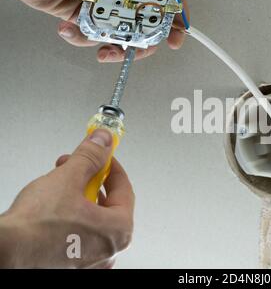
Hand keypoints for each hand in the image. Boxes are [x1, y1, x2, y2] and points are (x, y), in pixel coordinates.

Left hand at [0, 0, 188, 62]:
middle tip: (135, 50)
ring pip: (121, 35)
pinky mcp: (85, 18)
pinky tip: (70, 29)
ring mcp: (104, 5)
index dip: (176, 14)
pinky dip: (82, 38)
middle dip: (142, 41)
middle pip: (146, 22)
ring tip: (99, 47)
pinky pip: (93, 36)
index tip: (177, 34)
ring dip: (109, 46)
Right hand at [0, 129, 134, 267]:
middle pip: (108, 203)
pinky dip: (72, 215)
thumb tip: (103, 141)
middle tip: (77, 166)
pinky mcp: (71, 262)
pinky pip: (79, 231)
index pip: (124, 188)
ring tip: (60, 183)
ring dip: (79, 195)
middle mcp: (109, 249)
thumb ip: (90, 157)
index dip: (111, 166)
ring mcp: (91, 259)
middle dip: (90, 179)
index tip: (103, 156)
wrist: (5, 252)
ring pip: (92, 217)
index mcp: (119, 230)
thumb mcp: (68, 179)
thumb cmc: (36, 227)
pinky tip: (55, 206)